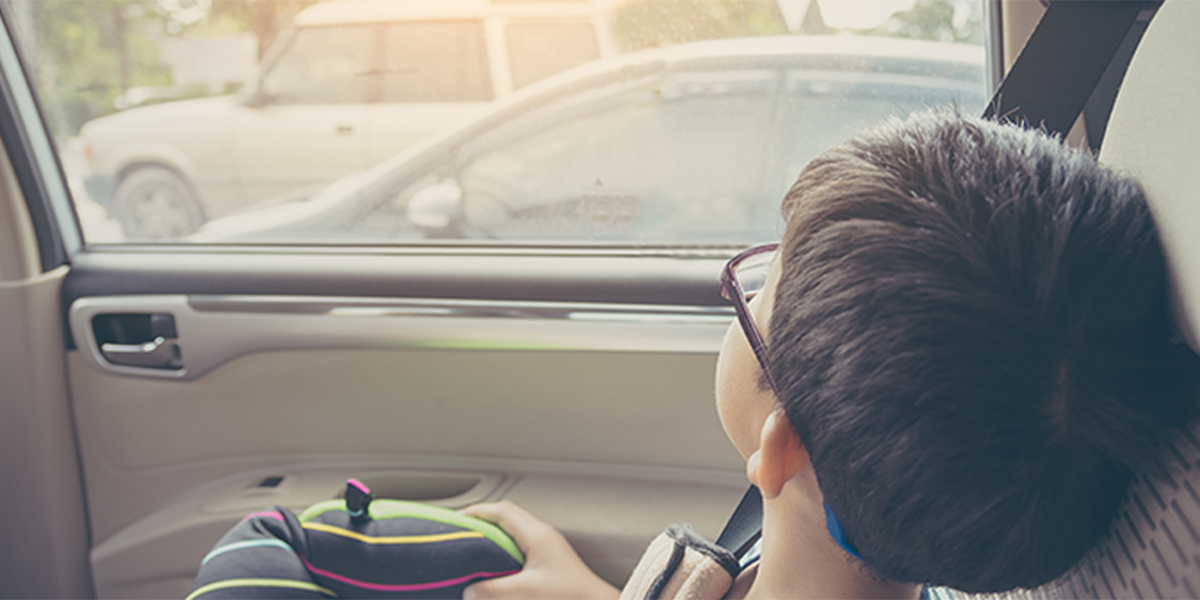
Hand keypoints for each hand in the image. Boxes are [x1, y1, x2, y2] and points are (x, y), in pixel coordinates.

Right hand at [461, 501, 619, 599]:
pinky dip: (501, 545)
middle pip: (506, 515)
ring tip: (470, 544)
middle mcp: (542, 534)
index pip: (502, 511)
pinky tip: (493, 562)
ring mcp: (546, 544)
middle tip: (458, 530)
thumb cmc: (570, 594)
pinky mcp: (548, 556)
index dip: (476, 512)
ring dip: (491, 532)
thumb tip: (468, 590)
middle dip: (480, 519)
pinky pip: (519, 541)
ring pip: (513, 527)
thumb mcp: (528, 592)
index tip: (455, 520)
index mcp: (537, 534)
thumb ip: (496, 590)